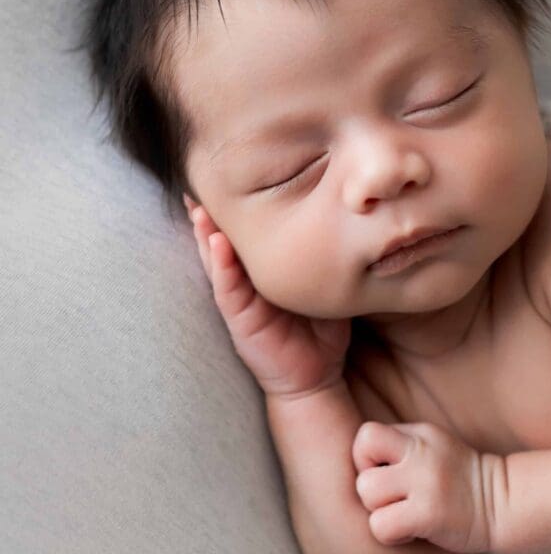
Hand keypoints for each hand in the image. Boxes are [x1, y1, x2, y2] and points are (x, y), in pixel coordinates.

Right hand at [184, 194, 351, 400]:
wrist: (317, 376)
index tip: (227, 177)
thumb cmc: (322, 329)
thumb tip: (349, 217)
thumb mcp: (325, 284)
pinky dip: (222, 267)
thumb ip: (326, 256)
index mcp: (263, 272)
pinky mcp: (241, 320)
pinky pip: (228, 291)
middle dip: (209, 215)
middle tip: (197, 183)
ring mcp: (240, 301)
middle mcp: (246, 283)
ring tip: (198, 207)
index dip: (234, 210)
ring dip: (206, 234)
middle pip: (222, 242)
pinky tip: (217, 245)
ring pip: (217, 261)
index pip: (245, 235)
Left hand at [351, 420, 497, 553]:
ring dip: (379, 510)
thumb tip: (361, 454)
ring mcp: (426, 481)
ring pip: (367, 492)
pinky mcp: (429, 513)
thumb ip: (403, 445)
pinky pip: (381, 526)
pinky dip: (391, 535)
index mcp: (421, 434)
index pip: (367, 433)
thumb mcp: (435, 447)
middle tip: (390, 496)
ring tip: (403, 514)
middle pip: (362, 452)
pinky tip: (411, 531)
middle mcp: (422, 451)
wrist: (503, 503)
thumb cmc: (460, 481)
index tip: (385, 474)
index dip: (366, 457)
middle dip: (367, 480)